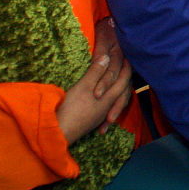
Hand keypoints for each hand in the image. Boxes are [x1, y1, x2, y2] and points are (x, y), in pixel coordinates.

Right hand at [56, 17, 133, 143]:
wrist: (60, 133)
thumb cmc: (72, 107)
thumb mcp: (84, 86)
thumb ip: (96, 72)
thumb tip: (106, 57)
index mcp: (109, 97)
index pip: (124, 80)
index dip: (127, 68)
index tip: (128, 58)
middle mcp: (108, 107)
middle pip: (122, 92)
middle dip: (126, 79)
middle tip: (126, 68)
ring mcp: (101, 116)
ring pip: (116, 102)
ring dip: (119, 92)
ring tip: (120, 84)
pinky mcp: (92, 122)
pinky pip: (107, 110)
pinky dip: (110, 103)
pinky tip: (104, 102)